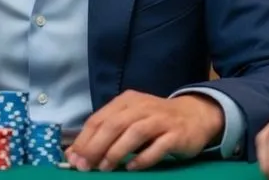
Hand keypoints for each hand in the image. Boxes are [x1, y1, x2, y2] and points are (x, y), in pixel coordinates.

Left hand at [66, 91, 223, 170]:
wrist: (195, 114)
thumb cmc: (155, 119)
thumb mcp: (130, 119)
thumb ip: (107, 133)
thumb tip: (77, 153)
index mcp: (126, 101)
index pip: (99, 119)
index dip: (84, 139)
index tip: (73, 158)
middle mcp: (142, 107)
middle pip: (114, 125)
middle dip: (96, 146)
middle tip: (85, 166)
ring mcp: (160, 119)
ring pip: (134, 133)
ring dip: (116, 151)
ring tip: (105, 168)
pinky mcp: (176, 134)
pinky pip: (158, 146)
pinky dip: (143, 157)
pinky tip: (132, 167)